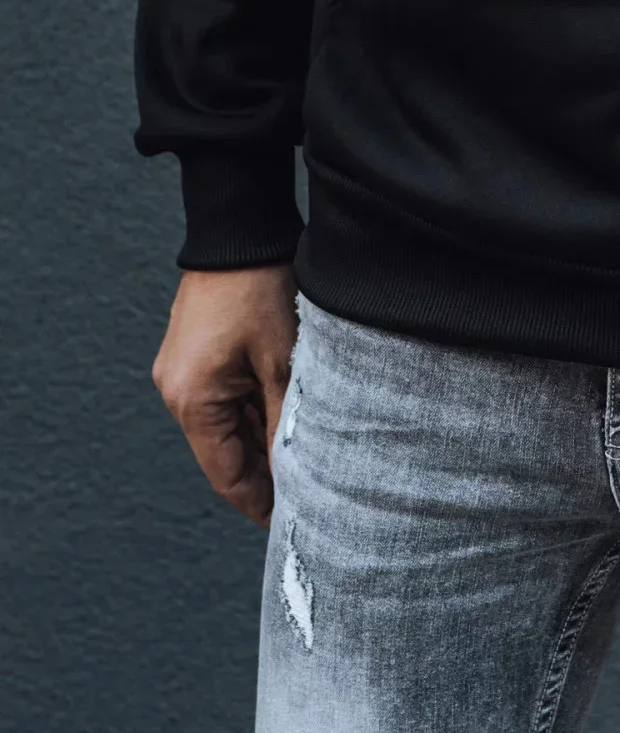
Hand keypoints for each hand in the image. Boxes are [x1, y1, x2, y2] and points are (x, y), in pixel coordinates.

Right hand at [152, 265, 297, 527]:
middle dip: (266, 474)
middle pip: (225, 453)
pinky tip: (287, 414)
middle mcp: (178, 392)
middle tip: (311, 495)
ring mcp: (183, 372)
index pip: (228, 476)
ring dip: (262, 439)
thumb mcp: (284, 360)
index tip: (295, 524)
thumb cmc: (262, 288)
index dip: (261, 504)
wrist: (239, 227)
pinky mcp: (194, 354)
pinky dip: (254, 410)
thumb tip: (299, 472)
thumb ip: (287, 419)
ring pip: (228, 425)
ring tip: (307, 457)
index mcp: (192, 401)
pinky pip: (224, 397)